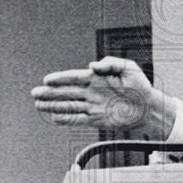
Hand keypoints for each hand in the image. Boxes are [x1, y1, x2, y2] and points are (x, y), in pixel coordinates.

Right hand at [31, 56, 176, 138]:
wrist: (148, 108)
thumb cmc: (140, 86)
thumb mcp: (128, 68)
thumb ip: (110, 63)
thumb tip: (92, 65)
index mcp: (96, 78)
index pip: (73, 78)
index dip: (60, 79)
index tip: (47, 80)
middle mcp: (91, 92)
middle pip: (66, 92)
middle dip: (50, 93)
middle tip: (34, 94)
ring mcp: (92, 106)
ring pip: (68, 106)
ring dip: (53, 106)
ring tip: (38, 105)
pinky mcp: (96, 119)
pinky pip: (78, 119)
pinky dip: (66, 119)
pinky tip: (54, 118)